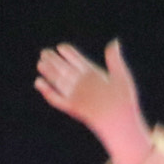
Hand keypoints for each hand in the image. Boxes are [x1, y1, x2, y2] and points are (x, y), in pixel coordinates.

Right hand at [34, 41, 153, 163]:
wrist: (121, 121)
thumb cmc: (124, 100)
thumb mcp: (121, 75)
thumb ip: (114, 59)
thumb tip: (114, 42)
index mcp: (94, 75)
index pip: (78, 61)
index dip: (69, 54)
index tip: (60, 46)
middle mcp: (83, 84)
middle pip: (65, 70)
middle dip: (54, 61)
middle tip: (44, 52)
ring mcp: (76, 95)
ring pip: (59, 81)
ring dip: (48, 72)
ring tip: (40, 63)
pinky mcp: (71, 107)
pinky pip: (56, 99)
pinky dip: (47, 91)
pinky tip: (38, 82)